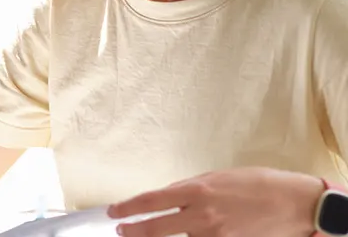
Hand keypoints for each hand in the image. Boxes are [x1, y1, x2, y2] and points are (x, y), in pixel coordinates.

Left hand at [108, 167, 323, 236]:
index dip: (127, 209)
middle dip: (134, 231)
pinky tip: (194, 234)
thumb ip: (189, 189)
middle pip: (155, 229)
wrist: (295, 203)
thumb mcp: (217, 177)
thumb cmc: (258, 185)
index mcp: (197, 191)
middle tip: (123, 230)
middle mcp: (202, 215)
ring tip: (153, 233)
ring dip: (167, 236)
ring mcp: (216, 235)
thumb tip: (167, 198)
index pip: (150, 201)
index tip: (114, 213)